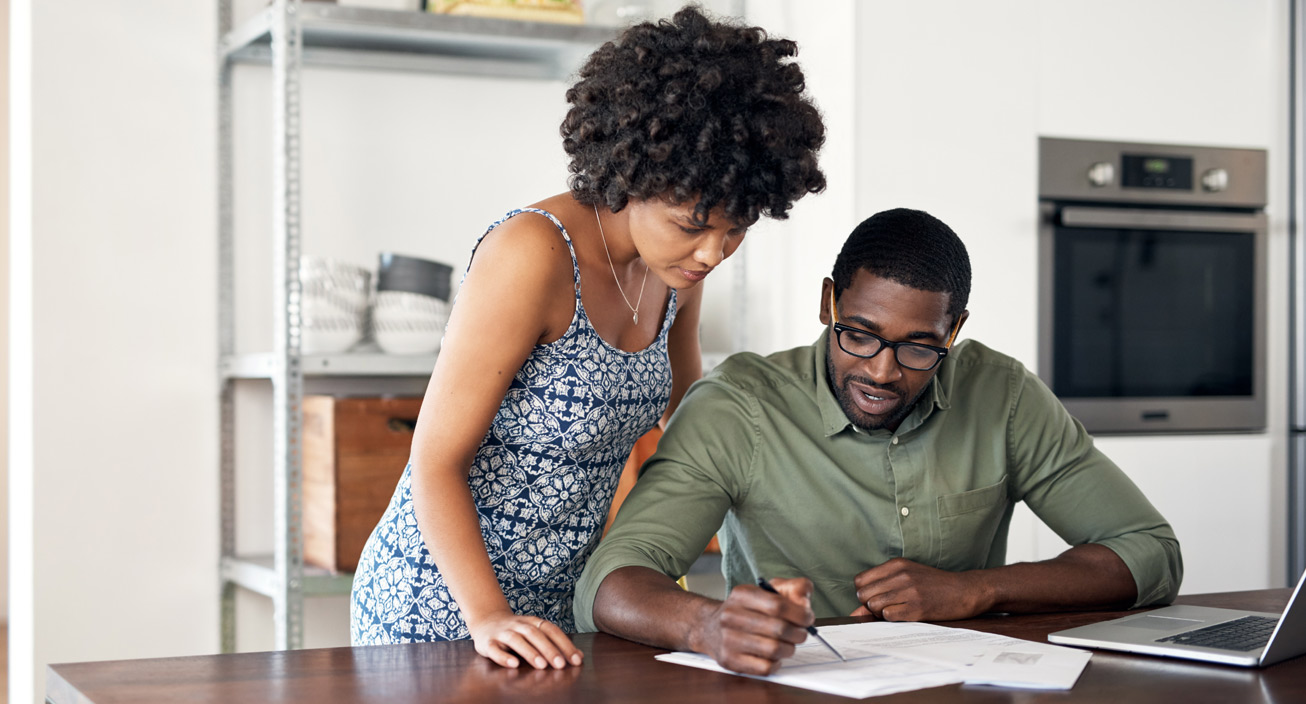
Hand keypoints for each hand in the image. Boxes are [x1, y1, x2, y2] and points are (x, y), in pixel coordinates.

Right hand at [467, 612, 583, 668]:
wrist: (486, 621)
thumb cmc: (517, 631)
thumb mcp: (536, 633)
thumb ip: (556, 643)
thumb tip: (579, 657)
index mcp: (532, 622)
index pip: (551, 630)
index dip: (564, 644)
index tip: (576, 659)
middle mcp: (518, 626)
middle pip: (535, 635)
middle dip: (549, 649)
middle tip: (561, 664)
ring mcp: (502, 633)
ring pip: (516, 641)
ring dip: (530, 652)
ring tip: (541, 665)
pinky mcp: (487, 643)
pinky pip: (495, 650)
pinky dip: (504, 657)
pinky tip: (514, 664)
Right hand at [689, 577, 814, 675]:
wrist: (709, 627)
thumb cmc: (745, 610)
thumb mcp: (766, 591)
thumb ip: (792, 588)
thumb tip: (805, 599)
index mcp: (742, 594)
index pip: (778, 605)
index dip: (799, 614)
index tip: (808, 618)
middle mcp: (731, 616)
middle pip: (779, 629)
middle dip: (798, 634)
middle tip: (800, 634)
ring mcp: (728, 639)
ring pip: (774, 650)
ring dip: (789, 649)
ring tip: (787, 645)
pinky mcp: (729, 660)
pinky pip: (764, 667)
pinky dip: (776, 663)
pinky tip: (773, 656)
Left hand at [850, 558, 987, 620]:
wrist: (964, 590)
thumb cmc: (934, 584)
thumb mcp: (907, 577)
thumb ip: (880, 589)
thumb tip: (854, 612)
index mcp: (896, 564)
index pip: (859, 581)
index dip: (865, 592)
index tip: (878, 596)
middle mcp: (900, 575)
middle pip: (863, 595)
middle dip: (871, 604)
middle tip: (888, 605)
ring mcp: (909, 591)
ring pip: (874, 606)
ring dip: (881, 612)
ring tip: (898, 609)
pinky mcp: (917, 607)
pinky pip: (888, 616)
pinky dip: (893, 618)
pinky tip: (906, 614)